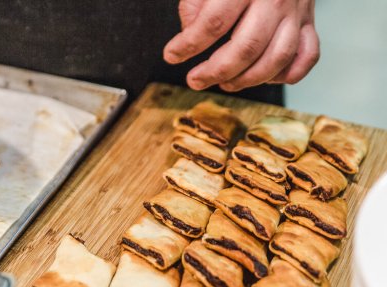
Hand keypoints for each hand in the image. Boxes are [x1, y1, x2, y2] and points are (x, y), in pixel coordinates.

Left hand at [163, 0, 318, 91]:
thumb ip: (195, 4)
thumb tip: (189, 34)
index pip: (214, 22)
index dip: (189, 44)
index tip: (171, 55)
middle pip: (247, 47)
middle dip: (216, 71)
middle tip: (195, 80)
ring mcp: (297, 11)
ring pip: (277, 58)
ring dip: (247, 80)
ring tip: (225, 83)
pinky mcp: (310, 21)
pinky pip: (306, 56)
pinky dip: (286, 74)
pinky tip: (263, 77)